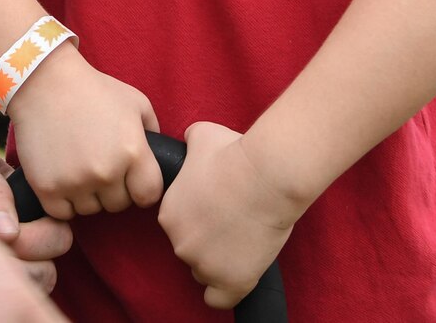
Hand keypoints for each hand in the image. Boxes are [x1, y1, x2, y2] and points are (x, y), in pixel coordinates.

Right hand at [5, 47, 162, 219]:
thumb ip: (153, 132)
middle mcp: (106, 172)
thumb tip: (159, 159)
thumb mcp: (136, 102)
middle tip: (100, 166)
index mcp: (133, 152)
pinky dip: (63, 201)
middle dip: (114, 190)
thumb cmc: (93, 89)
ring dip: (88, 195)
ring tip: (79, 168)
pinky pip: (63, 213)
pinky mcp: (47, 188)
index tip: (132, 178)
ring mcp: (75, 182)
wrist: (44, 82)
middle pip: (119, 205)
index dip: (142, 188)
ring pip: (91, 210)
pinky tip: (62, 178)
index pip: (149, 195)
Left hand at [158, 121, 304, 310]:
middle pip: (191, 249)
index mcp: (168, 213)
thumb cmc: (236, 152)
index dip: (199, 218)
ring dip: (220, 261)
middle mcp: (179, 242)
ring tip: (243, 240)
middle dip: (209, 239)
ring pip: (206, 271)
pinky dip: (226, 292)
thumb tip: (188, 139)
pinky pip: (219, 300)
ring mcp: (204, 264)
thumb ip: (188, 142)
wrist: (267, 174)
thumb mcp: (201, 136)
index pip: (178, 225)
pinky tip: (237, 277)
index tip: (217, 209)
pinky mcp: (232, 280)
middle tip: (234, 221)